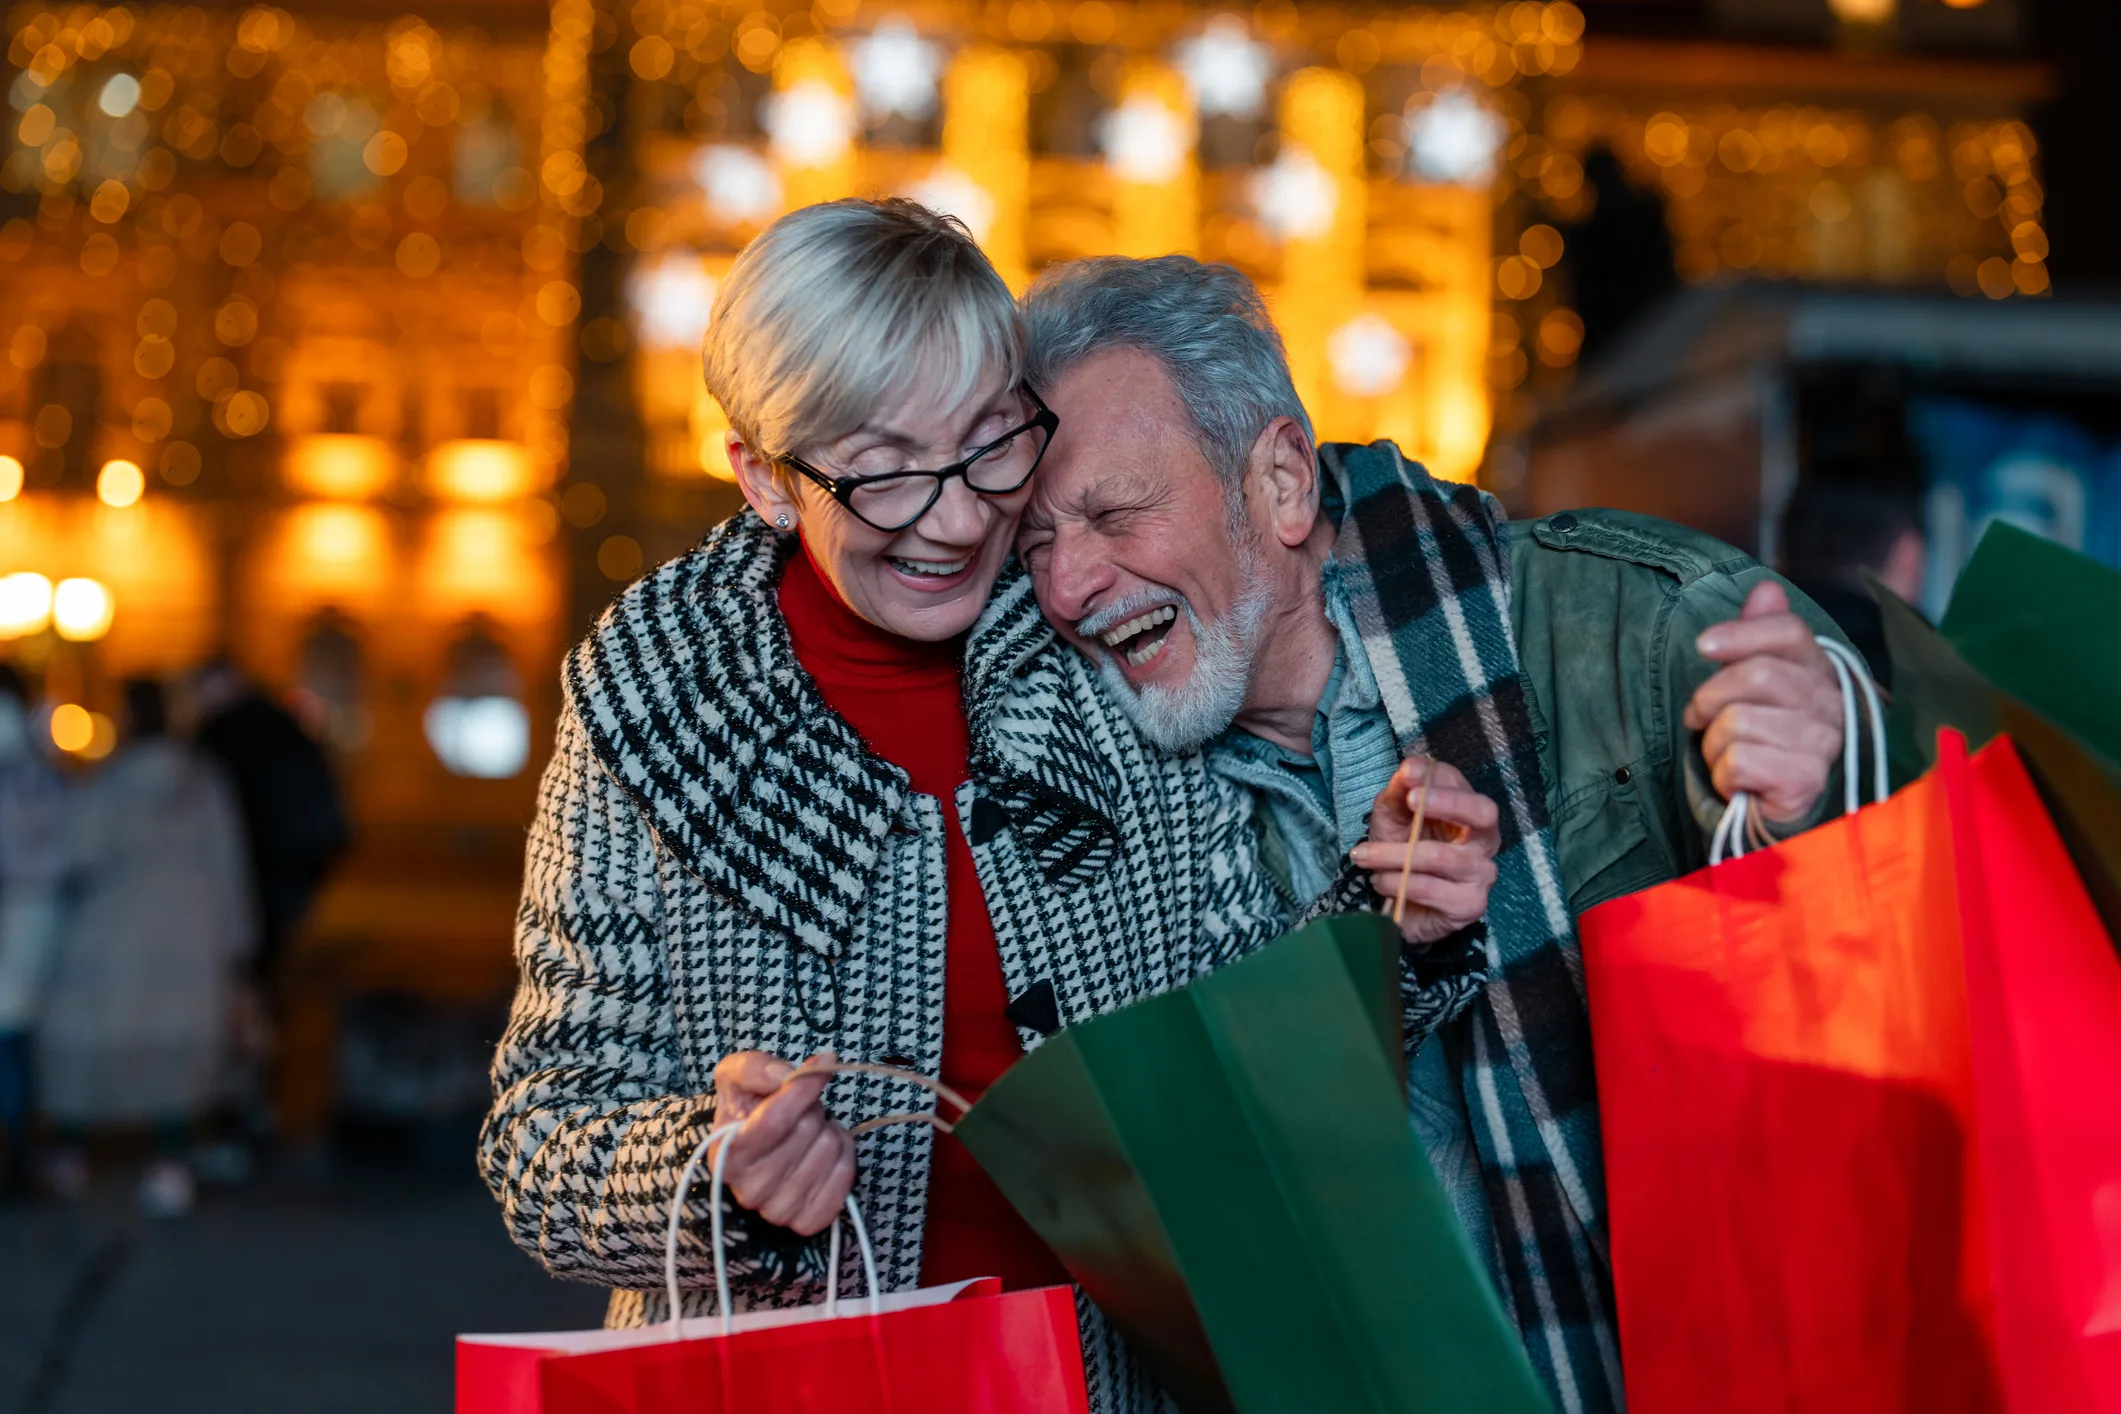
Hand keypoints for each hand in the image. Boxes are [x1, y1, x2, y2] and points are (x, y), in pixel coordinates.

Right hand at [709, 1050, 855, 1235]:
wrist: (751, 1151)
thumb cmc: (746, 1110)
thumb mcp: (736, 1076)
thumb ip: (756, 1068)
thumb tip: (787, 1074)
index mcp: (727, 1155)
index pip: (775, 1120)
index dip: (804, 1089)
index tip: (823, 1064)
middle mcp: (749, 1190)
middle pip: (808, 1131)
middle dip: (813, 1109)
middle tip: (801, 1112)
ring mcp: (779, 1211)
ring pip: (831, 1151)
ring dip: (829, 1131)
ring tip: (810, 1133)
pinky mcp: (807, 1221)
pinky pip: (845, 1177)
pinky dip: (844, 1156)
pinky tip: (824, 1152)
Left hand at [1350, 757, 1499, 946]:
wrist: (1399, 905)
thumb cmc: (1401, 855)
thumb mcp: (1393, 820)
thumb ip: (1398, 795)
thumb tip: (1406, 771)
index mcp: (1468, 812)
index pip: (1460, 783)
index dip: (1435, 776)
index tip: (1407, 772)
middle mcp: (1484, 839)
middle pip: (1482, 812)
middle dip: (1446, 802)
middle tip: (1410, 800)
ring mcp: (1482, 872)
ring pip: (1440, 855)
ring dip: (1393, 854)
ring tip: (1365, 857)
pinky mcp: (1470, 904)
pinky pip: (1431, 888)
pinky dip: (1397, 882)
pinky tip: (1381, 882)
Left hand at [1684, 580, 1843, 822]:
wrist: (1774, 809)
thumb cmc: (1760, 740)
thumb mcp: (1753, 685)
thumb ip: (1757, 635)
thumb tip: (1766, 588)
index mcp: (1819, 670)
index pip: (1788, 632)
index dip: (1741, 632)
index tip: (1703, 645)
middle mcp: (1830, 703)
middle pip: (1756, 675)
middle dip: (1709, 698)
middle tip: (1702, 719)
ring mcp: (1822, 743)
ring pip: (1737, 723)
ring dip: (1713, 744)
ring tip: (1729, 755)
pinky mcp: (1805, 781)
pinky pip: (1739, 762)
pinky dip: (1724, 774)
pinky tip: (1740, 781)